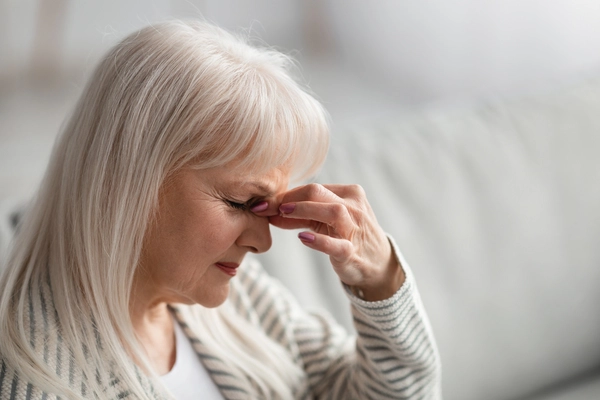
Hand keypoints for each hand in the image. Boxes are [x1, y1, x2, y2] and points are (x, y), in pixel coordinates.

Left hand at [253, 183, 404, 300]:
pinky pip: (338, 244)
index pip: (313, 188)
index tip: (261, 203)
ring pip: (332, 211)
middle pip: (319, 193)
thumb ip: (300, 216)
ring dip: (304, 210)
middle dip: (289, 198)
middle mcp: (354, 207)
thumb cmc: (348, 236)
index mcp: (348, 193)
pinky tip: (302, 238)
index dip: (285, 194)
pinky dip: (319, 240)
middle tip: (265, 206)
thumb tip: (269, 211)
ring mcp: (355, 229)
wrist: (378, 263)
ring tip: (282, 213)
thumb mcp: (325, 222)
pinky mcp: (353, 252)